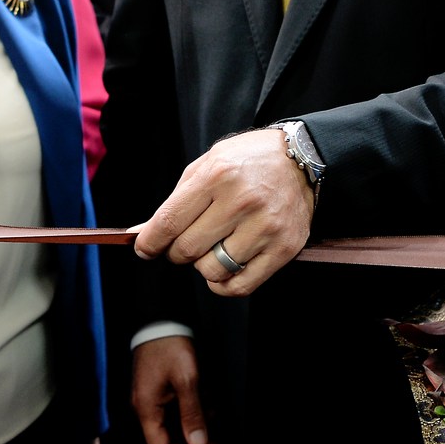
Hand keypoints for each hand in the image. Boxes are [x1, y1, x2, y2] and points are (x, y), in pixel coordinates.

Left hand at [130, 128, 311, 295]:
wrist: (302, 157)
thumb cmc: (248, 160)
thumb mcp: (207, 164)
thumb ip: (176, 200)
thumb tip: (142, 234)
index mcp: (217, 175)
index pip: (169, 222)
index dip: (150, 242)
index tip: (144, 249)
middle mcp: (241, 201)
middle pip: (187, 249)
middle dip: (175, 252)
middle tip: (182, 243)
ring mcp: (265, 226)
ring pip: (212, 270)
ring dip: (202, 265)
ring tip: (210, 248)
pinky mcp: (284, 248)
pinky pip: (241, 285)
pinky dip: (223, 285)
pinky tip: (223, 270)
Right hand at [131, 336, 210, 443]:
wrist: (160, 317)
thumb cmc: (171, 346)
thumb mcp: (187, 380)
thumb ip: (193, 414)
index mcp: (147, 408)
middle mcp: (146, 407)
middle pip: (168, 438)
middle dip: (194, 441)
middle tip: (217, 441)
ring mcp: (152, 398)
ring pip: (175, 423)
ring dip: (196, 423)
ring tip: (215, 414)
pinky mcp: (159, 389)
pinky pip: (176, 409)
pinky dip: (193, 409)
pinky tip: (208, 401)